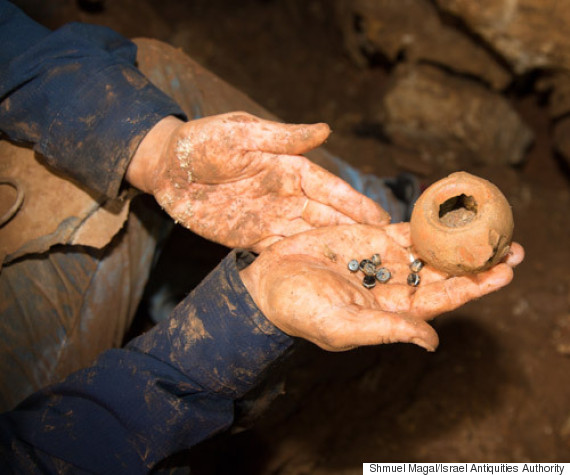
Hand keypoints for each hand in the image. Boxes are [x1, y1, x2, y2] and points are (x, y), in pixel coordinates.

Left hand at [126, 113, 388, 250]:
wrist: (167, 169)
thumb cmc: (202, 142)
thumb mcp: (241, 133)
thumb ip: (283, 136)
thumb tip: (326, 130)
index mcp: (288, 168)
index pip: (330, 189)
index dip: (356, 204)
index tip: (382, 219)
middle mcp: (285, 195)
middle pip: (326, 218)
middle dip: (353, 234)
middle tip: (385, 252)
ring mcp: (268, 218)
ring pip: (308, 238)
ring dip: (331, 252)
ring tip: (361, 269)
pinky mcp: (249, 237)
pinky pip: (280, 252)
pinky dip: (300, 262)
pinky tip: (318, 275)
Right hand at [239, 223, 523, 351]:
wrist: (270, 283)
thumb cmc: (301, 311)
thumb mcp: (342, 326)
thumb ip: (387, 331)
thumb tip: (432, 341)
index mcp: (393, 310)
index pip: (443, 298)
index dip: (474, 286)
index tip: (504, 272)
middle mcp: (394, 285)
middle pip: (445, 272)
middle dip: (477, 262)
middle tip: (512, 247)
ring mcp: (382, 260)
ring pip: (430, 249)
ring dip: (459, 239)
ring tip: (489, 225)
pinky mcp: (367, 238)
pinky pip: (405, 229)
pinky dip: (428, 221)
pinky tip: (450, 212)